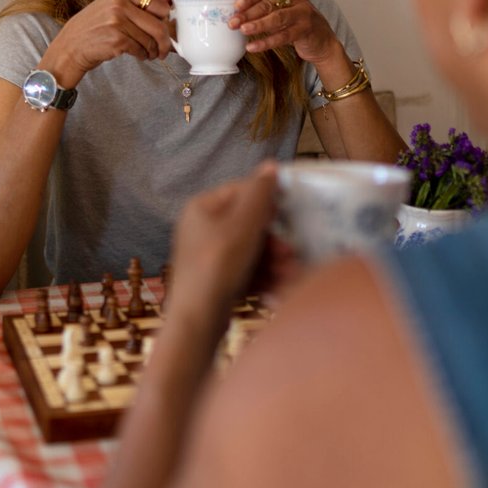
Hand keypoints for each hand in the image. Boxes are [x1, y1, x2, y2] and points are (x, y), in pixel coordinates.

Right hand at [40, 0, 173, 87]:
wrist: (70, 46)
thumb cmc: (94, 27)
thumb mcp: (115, 7)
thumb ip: (143, 3)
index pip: (160, 4)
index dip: (165, 19)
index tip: (164, 26)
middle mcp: (120, 4)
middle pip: (159, 24)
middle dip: (165, 41)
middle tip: (163, 49)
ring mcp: (118, 22)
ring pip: (151, 40)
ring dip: (153, 51)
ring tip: (148, 53)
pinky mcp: (117, 40)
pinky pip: (141, 50)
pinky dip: (143, 55)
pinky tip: (138, 55)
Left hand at [165, 163, 282, 328]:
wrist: (196, 322)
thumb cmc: (217, 266)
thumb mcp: (242, 225)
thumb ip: (259, 194)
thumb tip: (271, 165)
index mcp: (202, 207)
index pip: (242, 191)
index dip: (268, 201)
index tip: (290, 214)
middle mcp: (202, 228)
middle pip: (249, 224)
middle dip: (274, 239)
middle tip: (291, 252)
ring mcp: (208, 256)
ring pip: (250, 249)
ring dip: (274, 260)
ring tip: (290, 273)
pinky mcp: (216, 280)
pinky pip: (245, 270)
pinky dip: (263, 276)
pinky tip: (278, 287)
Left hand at [231, 0, 340, 64]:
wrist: (320, 40)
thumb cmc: (292, 22)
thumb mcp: (273, 10)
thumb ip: (250, 3)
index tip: (234, 6)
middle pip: (268, 4)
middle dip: (248, 14)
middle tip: (233, 23)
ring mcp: (303, 12)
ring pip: (277, 18)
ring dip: (259, 25)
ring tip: (243, 31)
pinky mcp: (306, 29)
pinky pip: (284, 36)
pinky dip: (267, 42)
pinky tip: (253, 47)